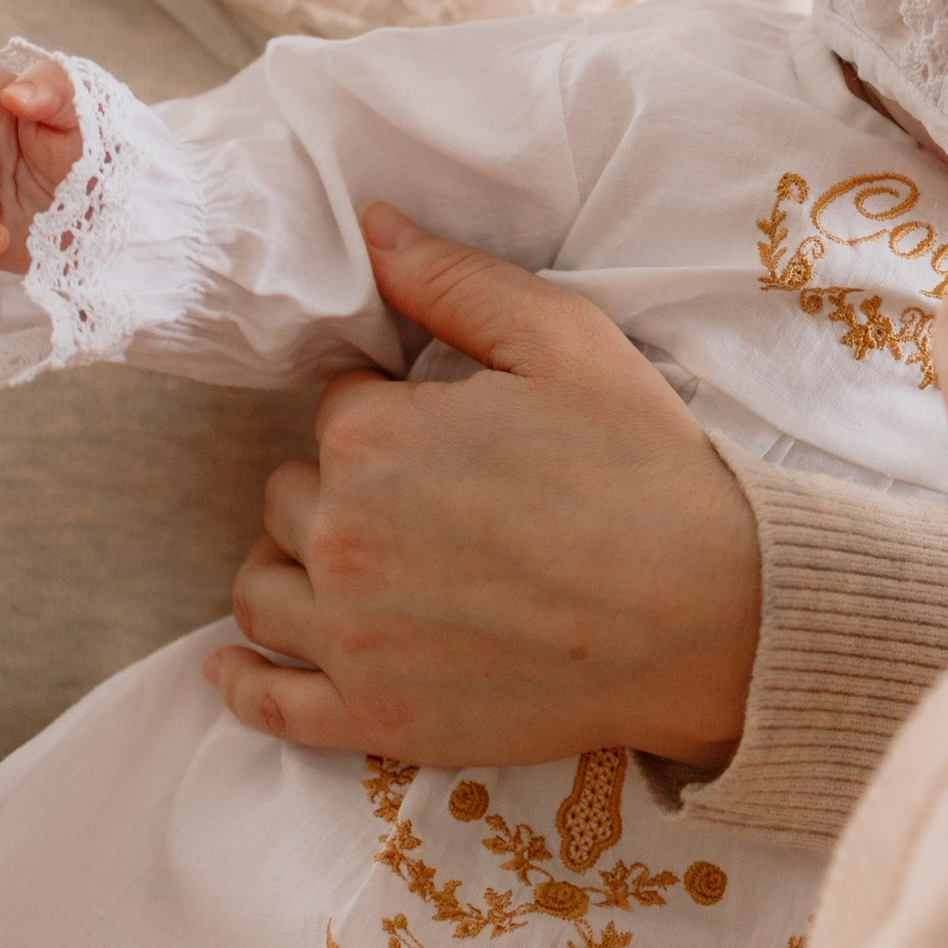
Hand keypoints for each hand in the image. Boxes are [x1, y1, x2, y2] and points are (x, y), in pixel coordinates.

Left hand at [204, 208, 763, 768]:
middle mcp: (342, 538)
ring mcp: (351, 640)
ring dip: (293, 568)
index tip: (449, 440)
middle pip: (288, 496)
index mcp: (374, 440)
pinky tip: (234, 663)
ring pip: (262, 588)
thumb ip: (454, 282)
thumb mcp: (566, 342)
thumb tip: (370, 227)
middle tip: (424, 504)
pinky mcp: (374, 720)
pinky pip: (269, 702)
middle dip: (339, 490)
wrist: (713, 616)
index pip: (336, 410)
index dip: (390, 416)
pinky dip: (242, 680)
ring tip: (350, 568)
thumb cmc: (646, 472)